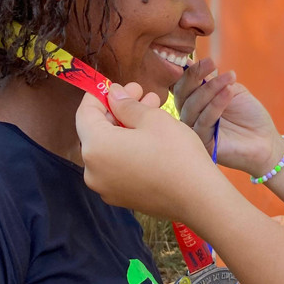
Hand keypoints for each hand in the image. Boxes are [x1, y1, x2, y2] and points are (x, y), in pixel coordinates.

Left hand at [76, 82, 232, 221]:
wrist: (198, 198)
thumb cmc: (176, 153)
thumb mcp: (152, 119)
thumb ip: (126, 104)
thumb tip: (113, 95)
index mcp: (95, 147)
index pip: (85, 113)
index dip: (99, 95)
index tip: (118, 85)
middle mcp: (92, 170)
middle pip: (97, 132)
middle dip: (117, 110)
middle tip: (140, 94)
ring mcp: (105, 187)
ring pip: (109, 149)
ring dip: (125, 129)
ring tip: (151, 112)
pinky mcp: (120, 197)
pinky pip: (117, 167)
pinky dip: (128, 150)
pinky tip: (149, 138)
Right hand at [174, 58, 283, 176]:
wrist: (266, 139)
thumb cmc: (249, 114)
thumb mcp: (231, 90)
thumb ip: (211, 80)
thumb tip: (190, 63)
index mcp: (194, 102)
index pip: (182, 85)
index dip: (191, 71)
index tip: (208, 60)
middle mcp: (190, 116)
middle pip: (181, 94)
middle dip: (195, 76)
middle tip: (212, 63)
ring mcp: (195, 131)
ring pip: (191, 106)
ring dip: (210, 89)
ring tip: (229, 79)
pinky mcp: (203, 144)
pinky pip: (204, 121)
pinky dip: (216, 104)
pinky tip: (229, 92)